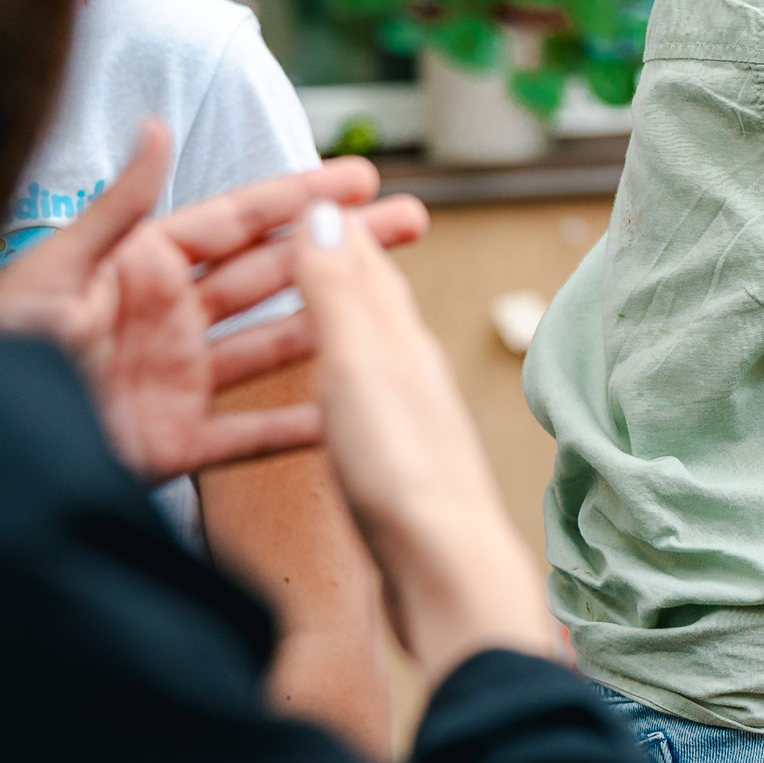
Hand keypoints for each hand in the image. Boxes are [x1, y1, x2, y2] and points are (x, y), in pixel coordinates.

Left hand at [0, 120, 431, 481]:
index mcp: (139, 267)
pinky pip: (245, 435)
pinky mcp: (169, 444)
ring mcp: (175, 380)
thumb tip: (158, 126)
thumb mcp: (51, 270)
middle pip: (274, 274)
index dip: (302, 197)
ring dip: (335, 322)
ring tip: (397, 300)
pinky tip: (347, 411)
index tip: (361, 178)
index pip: (238, 222)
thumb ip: (118, 206)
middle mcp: (167, 318)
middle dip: (341, 247)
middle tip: (409, 222)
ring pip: (275, 345)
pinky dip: (297, 427)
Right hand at [293, 200, 556, 679]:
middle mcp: (411, 374)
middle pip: (374, 301)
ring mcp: (408, 423)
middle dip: (347, 258)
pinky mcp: (398, 470)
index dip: (337, 223)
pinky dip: (341, 379)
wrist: (446, 577)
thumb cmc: (402, 475)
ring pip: (370, 351)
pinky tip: (338, 399)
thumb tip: (329, 212)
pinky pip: (362, 404)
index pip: (365, 264)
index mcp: (399, 342)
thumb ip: (340, 295)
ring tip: (323, 296)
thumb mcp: (358, 369)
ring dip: (344, 315)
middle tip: (323, 221)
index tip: (316, 184)